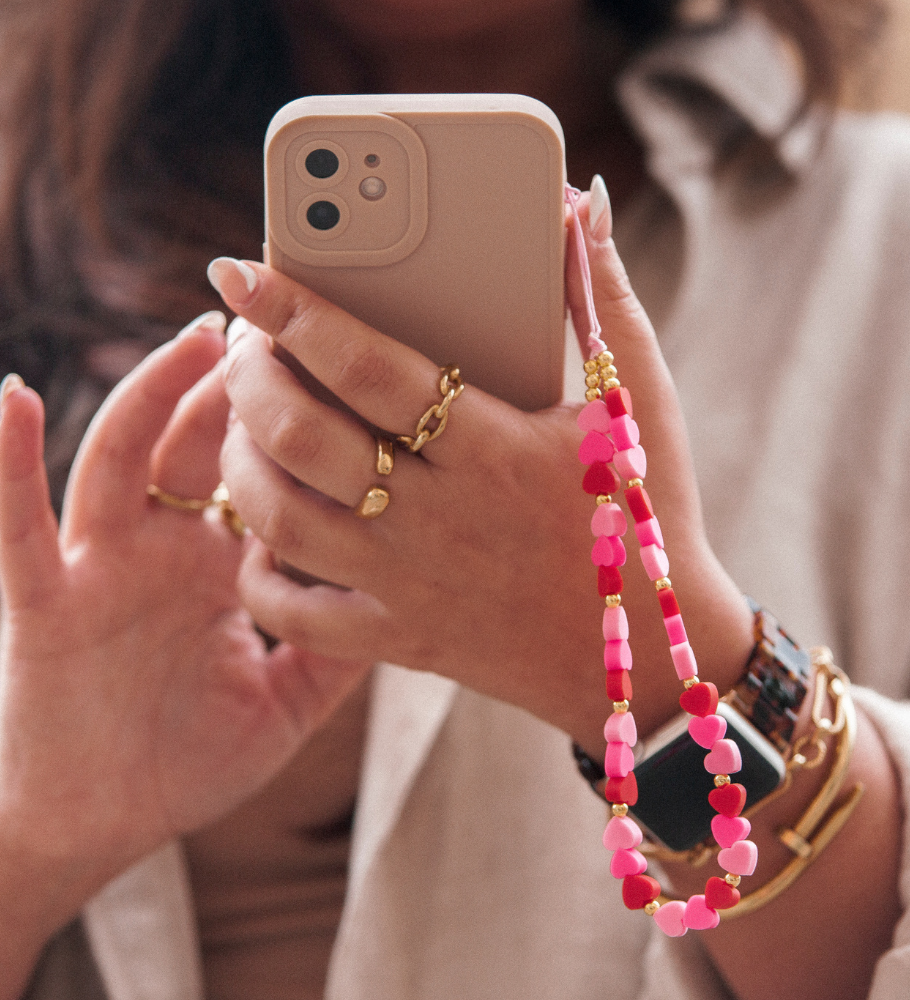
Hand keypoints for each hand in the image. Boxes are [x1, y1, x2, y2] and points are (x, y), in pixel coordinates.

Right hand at [0, 315, 369, 913]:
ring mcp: (103, 567)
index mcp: (219, 570)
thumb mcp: (287, 700)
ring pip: (127, 458)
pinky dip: (10, 463)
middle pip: (199, 448)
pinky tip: (17, 398)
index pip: (258, 478)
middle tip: (279, 327)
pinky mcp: (46, 599)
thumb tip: (402, 598)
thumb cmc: (191, 761)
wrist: (103, 823)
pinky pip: (21, 525)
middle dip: (233, 387)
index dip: (289, 428)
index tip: (335, 376)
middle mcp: (163, 552)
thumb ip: (338, 648)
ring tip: (199, 337)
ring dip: (154, 393)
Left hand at [217, 193, 753, 752]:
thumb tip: (574, 200)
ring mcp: (411, 585)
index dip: (295, 310)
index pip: (368, 367)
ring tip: (243, 419)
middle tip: (242, 341)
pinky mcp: (401, 640)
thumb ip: (600, 295)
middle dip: (248, 376)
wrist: (648, 650)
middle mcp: (439, 518)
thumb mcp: (638, 399)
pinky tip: (261, 529)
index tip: (240, 271)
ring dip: (240, 459)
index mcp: (494, 449)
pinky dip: (259, 571)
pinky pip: (297, 613)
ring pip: (281, 519)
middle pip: (302, 437)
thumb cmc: (643, 512)